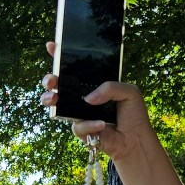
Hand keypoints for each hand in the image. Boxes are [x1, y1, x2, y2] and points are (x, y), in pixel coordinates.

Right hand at [40, 39, 157, 160]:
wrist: (135, 138)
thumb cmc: (133, 113)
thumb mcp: (129, 91)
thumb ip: (110, 87)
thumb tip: (88, 99)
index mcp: (92, 84)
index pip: (74, 68)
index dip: (60, 56)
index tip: (52, 46)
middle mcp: (81, 97)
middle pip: (56, 84)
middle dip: (49, 80)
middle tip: (52, 81)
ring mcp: (77, 113)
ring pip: (54, 105)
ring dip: (49, 99)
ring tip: (55, 98)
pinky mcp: (79, 129)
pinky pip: (77, 125)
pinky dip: (89, 124)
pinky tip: (101, 124)